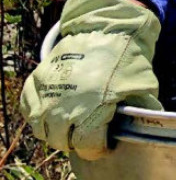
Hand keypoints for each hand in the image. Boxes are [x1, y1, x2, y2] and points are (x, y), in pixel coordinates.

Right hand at [20, 0, 161, 159]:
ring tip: (70, 124)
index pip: (85, 146)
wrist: (107, 29)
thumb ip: (140, 113)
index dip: (96, 149)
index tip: (103, 144)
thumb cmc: (127, 60)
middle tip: (86, 133)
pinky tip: (53, 110)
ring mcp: (47, 92)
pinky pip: (28, 108)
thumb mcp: (143, 87)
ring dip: (54, 131)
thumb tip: (143, 130)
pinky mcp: (36, 80)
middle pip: (60, 141)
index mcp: (93, 109)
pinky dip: (38, 114)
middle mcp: (65, 105)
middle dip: (74, 141)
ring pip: (41, 129)